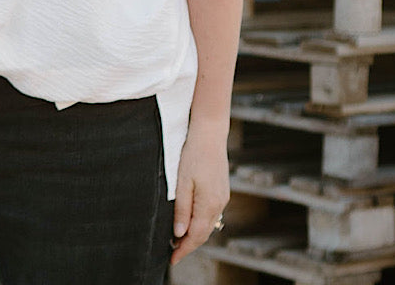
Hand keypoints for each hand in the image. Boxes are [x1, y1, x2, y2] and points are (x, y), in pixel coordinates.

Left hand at [169, 122, 229, 264]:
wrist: (210, 135)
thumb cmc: (193, 155)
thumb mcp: (182, 182)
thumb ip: (182, 208)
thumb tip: (179, 233)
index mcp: (208, 204)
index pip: (195, 236)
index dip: (183, 250)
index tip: (172, 259)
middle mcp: (219, 204)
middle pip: (203, 233)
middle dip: (188, 245)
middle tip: (173, 253)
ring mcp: (222, 197)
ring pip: (208, 224)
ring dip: (195, 234)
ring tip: (179, 240)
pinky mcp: (222, 191)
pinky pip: (211, 213)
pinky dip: (201, 222)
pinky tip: (191, 221)